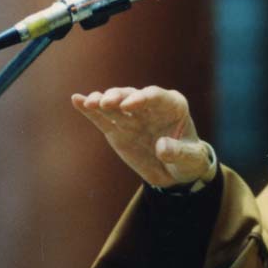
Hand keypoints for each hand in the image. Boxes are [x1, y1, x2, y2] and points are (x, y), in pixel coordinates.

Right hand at [71, 86, 213, 187]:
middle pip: (132, 95)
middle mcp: (150, 106)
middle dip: (118, 97)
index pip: (156, 96)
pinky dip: (90, 110)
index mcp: (173, 106)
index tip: (128, 105)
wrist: (176, 172)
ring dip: (101, 101)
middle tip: (106, 103)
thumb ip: (178, 152)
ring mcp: (132, 117)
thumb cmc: (189, 160)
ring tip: (89, 102)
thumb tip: (162, 147)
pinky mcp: (118, 130)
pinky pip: (103, 118)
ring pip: (115, 104)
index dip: (142, 98)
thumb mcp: (191, 159)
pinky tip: (76, 99)